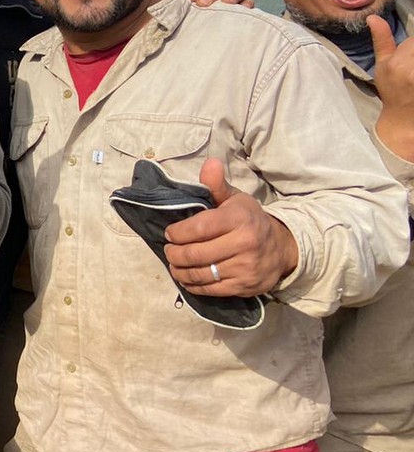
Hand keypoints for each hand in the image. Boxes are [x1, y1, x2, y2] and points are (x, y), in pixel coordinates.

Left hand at [163, 158, 297, 295]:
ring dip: (179, 271)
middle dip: (174, 253)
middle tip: (169, 250)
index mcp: (239, 219)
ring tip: (174, 264)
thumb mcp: (235, 199)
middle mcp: (244, 244)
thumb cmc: (250, 220)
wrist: (282, 247)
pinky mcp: (244, 287)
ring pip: (200, 273)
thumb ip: (217, 185)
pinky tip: (186, 278)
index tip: (170, 233)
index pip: (198, 228)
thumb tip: (209, 163)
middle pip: (194, 254)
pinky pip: (210, 289)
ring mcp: (245, 268)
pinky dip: (192, 285)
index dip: (177, 233)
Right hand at [370, 14, 413, 161]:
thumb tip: (373, 17)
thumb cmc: (392, 91)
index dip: (411, 48)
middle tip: (409, 68)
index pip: (413, 41)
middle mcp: (411, 70)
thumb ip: (381, 40)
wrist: (404, 120)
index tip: (407, 59)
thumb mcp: (382, 65)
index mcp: (397, 64)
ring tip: (411, 75)